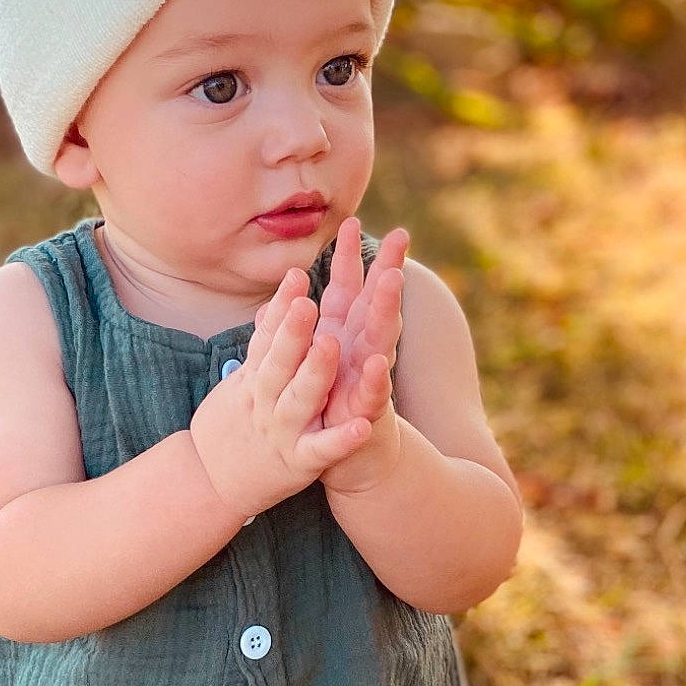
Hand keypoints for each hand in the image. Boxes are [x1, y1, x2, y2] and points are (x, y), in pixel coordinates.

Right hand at [190, 269, 371, 520]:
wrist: (206, 483)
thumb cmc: (229, 428)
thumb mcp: (237, 385)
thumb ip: (260, 349)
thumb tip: (274, 309)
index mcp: (253, 380)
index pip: (266, 338)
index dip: (282, 308)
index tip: (297, 276)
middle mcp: (265, 402)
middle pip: (279, 362)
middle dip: (293, 331)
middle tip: (307, 302)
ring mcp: (282, 431)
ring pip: (299, 398)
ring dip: (315, 372)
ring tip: (331, 345)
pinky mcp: (298, 463)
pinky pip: (322, 449)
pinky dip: (340, 439)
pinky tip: (362, 426)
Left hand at [308, 215, 407, 495]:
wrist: (357, 464)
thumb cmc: (330, 411)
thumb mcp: (314, 366)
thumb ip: (305, 329)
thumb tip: (287, 293)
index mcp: (344, 342)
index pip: (348, 293)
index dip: (349, 259)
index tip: (351, 221)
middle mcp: (361, 357)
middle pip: (374, 308)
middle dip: (383, 273)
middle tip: (398, 238)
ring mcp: (368, 385)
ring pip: (378, 344)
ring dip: (384, 315)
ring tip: (391, 285)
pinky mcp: (366, 418)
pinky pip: (372, 398)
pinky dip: (375, 383)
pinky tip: (380, 364)